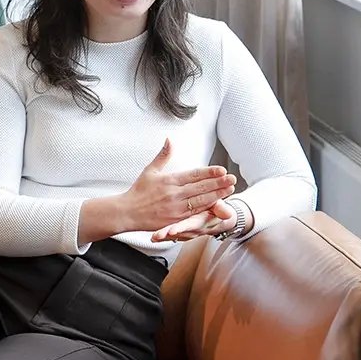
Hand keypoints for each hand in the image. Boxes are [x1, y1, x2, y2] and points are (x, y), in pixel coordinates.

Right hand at [120, 139, 234, 232]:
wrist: (127, 212)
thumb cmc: (138, 192)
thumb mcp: (150, 170)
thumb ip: (163, 155)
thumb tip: (169, 139)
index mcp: (169, 180)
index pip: (194, 175)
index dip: (209, 172)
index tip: (222, 169)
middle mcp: (174, 194)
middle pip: (201, 187)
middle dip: (219, 183)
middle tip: (233, 178)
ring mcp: (176, 208)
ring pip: (201, 200)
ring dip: (217, 195)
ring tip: (230, 190)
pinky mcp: (176, 219)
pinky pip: (195, 213)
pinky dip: (208, 208)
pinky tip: (218, 204)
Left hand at [150, 199, 237, 243]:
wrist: (220, 219)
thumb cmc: (218, 210)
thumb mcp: (223, 209)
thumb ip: (222, 209)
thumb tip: (227, 213)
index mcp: (202, 222)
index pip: (191, 225)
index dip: (182, 228)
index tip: (171, 231)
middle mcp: (194, 229)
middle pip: (179, 233)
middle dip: (167, 235)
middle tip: (157, 236)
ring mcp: (188, 231)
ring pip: (174, 236)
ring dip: (163, 237)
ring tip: (153, 237)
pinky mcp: (182, 231)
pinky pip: (171, 236)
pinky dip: (163, 237)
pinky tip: (153, 237)